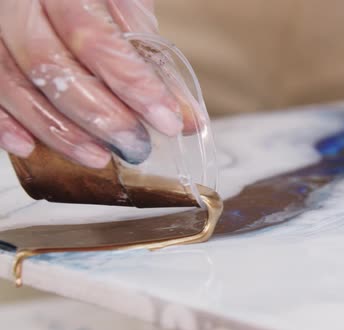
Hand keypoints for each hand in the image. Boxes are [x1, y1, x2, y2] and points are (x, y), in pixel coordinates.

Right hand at [0, 0, 183, 167]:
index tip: (168, 120)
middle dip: (99, 116)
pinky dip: (5, 124)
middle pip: (50, 66)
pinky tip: (31, 148)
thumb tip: (183, 113)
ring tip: (99, 156)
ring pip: (12, 85)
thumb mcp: (124, 1)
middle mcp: (17, 3)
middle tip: (135, 145)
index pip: (96, 39)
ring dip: (59, 131)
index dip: (134, 85)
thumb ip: (148, 51)